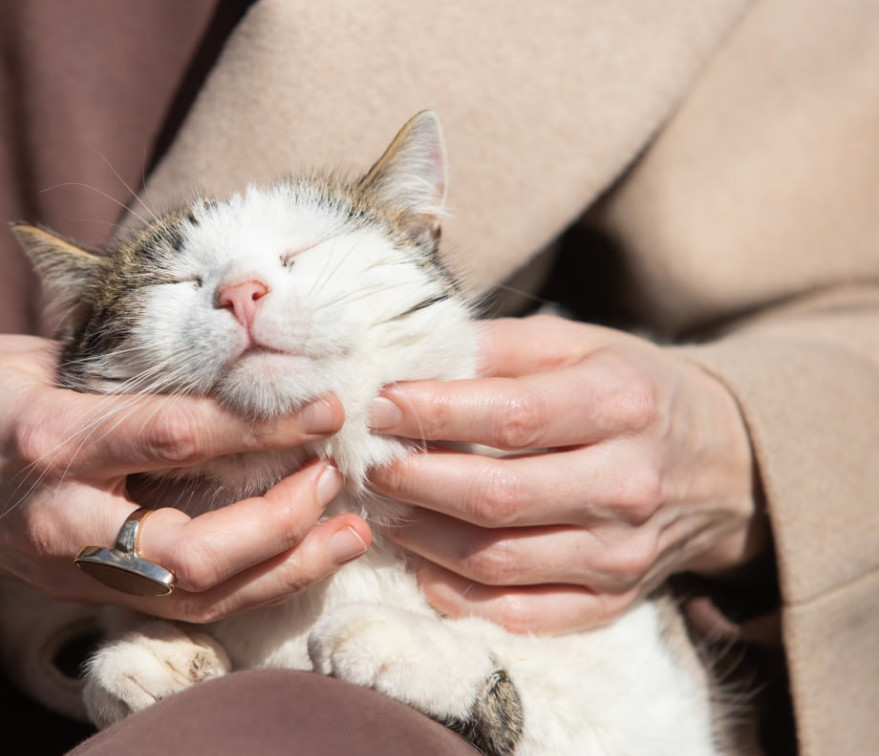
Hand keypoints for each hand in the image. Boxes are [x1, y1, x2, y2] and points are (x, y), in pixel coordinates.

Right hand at [0, 336, 369, 621]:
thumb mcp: (29, 357)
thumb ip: (119, 370)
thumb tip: (220, 361)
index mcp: (49, 438)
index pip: (176, 438)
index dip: (261, 426)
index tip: (324, 405)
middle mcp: (64, 517)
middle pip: (194, 550)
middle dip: (281, 519)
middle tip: (332, 474)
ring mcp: (71, 567)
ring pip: (195, 595)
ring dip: (282, 568)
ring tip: (346, 531)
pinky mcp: (80, 590)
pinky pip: (176, 603)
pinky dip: (246, 587)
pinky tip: (296, 558)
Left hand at [368, 315, 764, 633]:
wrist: (725, 464)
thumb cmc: (630, 391)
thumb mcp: (578, 345)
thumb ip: (498, 348)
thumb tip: (410, 361)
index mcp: (620, 405)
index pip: (511, 417)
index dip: (433, 413)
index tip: (379, 405)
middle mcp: (626, 484)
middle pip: (497, 497)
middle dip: (415, 480)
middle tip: (368, 462)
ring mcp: (621, 553)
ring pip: (497, 561)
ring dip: (421, 538)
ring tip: (381, 508)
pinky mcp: (612, 600)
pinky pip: (520, 613)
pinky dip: (458, 596)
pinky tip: (420, 564)